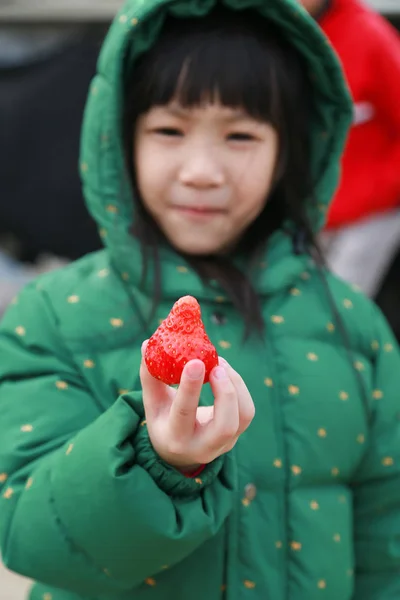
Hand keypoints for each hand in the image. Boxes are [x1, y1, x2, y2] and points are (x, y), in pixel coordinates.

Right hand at [140, 341, 254, 471]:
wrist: (180, 452)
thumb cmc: (164, 420)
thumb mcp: (153, 403)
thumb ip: (150, 375)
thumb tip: (148, 344)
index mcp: (175, 437)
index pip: (184, 414)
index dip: (190, 388)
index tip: (195, 361)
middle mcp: (202, 446)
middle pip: (225, 426)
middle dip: (226, 392)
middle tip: (216, 366)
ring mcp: (224, 444)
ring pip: (243, 416)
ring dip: (236, 385)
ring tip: (219, 364)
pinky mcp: (237, 434)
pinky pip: (247, 410)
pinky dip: (239, 386)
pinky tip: (225, 372)